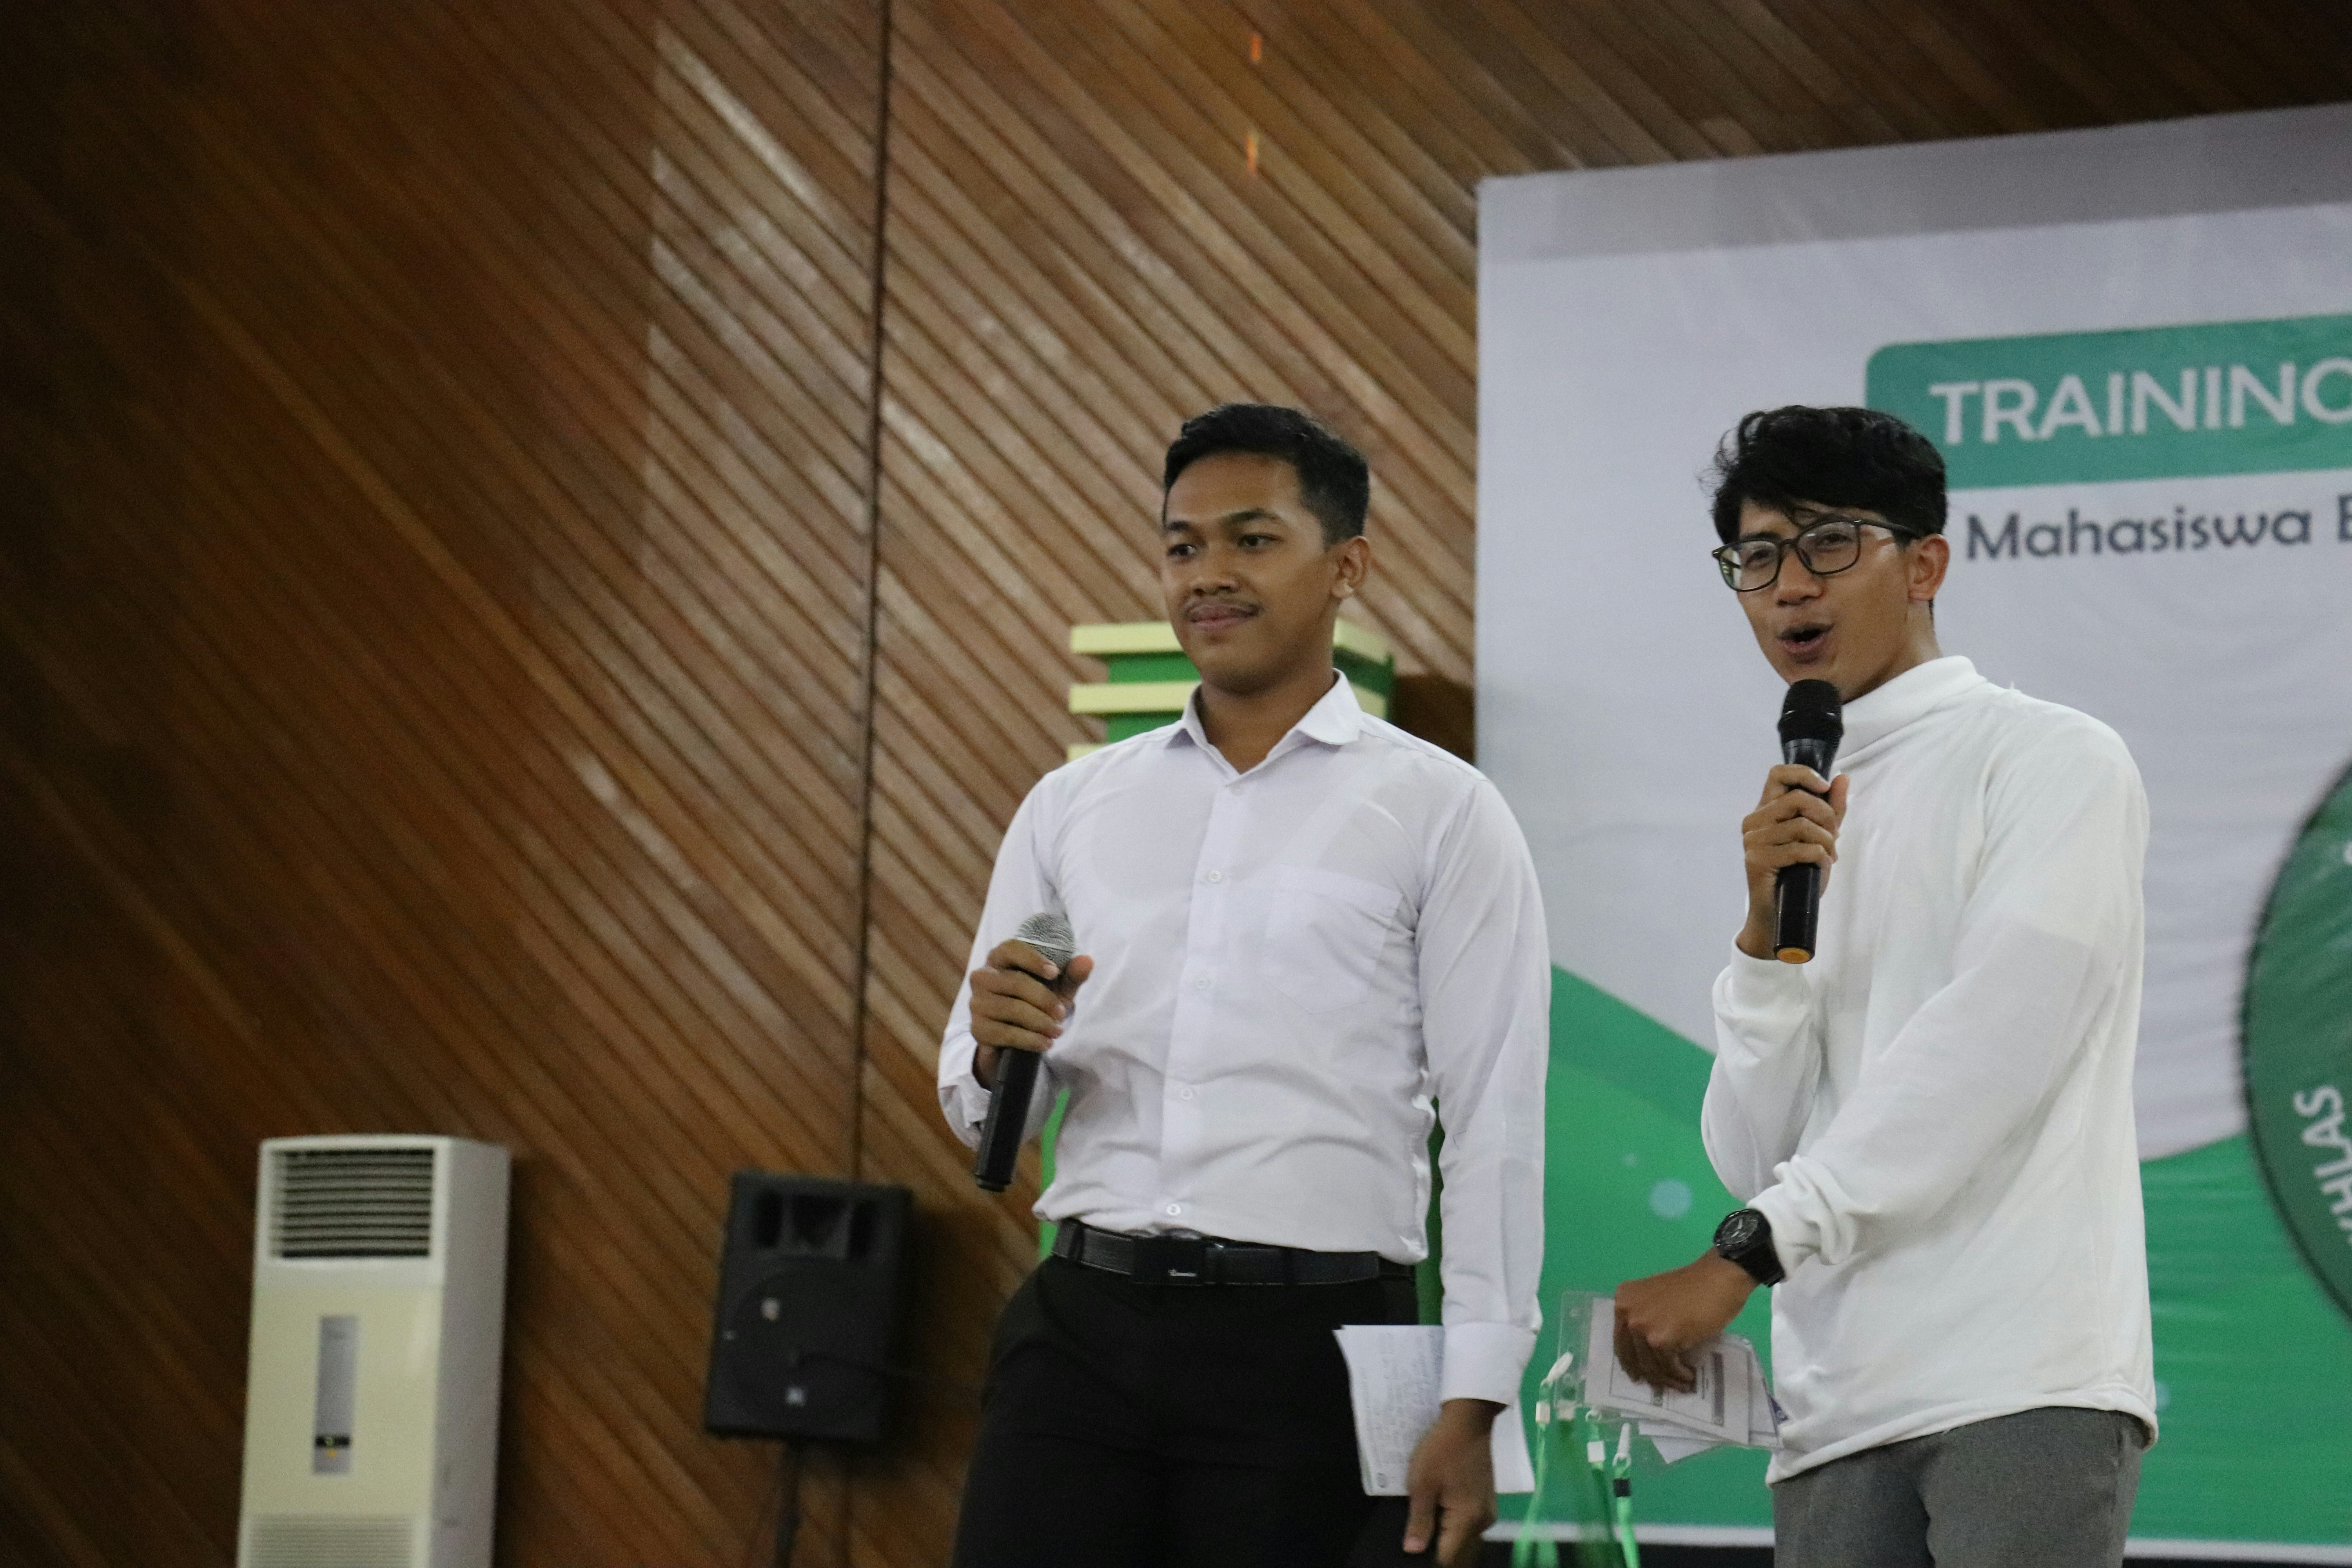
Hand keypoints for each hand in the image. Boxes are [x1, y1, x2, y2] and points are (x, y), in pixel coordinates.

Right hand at [966, 938, 1092, 1089]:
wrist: (1017, 1037)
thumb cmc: (1037, 1002)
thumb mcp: (1058, 989)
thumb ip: (1071, 975)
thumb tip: (1087, 961)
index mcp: (1000, 958)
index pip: (1011, 949)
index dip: (1032, 959)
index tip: (1055, 972)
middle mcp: (982, 977)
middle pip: (1015, 982)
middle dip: (1044, 999)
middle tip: (1062, 1014)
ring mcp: (976, 1003)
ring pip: (1011, 1008)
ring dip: (1039, 1022)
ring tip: (1057, 1031)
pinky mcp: (977, 1028)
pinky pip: (1004, 1033)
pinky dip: (1029, 1039)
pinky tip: (1045, 1043)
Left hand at [1403, 1398, 1498, 1563]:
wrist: (1468, 1421)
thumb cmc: (1441, 1450)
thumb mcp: (1422, 1484)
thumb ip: (1419, 1522)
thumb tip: (1413, 1551)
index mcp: (1468, 1520)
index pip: (1448, 1558)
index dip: (1428, 1560)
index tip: (1411, 1552)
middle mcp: (1483, 1522)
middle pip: (1461, 1555)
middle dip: (1439, 1554)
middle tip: (1415, 1540)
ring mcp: (1487, 1512)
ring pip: (1466, 1543)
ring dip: (1448, 1543)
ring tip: (1423, 1532)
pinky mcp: (1486, 1502)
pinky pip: (1470, 1528)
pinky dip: (1455, 1531)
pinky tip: (1437, 1521)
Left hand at [1613, 1251, 1755, 1393]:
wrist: (1718, 1279)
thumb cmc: (1694, 1287)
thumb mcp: (1656, 1300)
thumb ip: (1646, 1319)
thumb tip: (1647, 1354)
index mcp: (1623, 1299)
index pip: (1621, 1340)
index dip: (1630, 1361)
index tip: (1639, 1374)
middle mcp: (1626, 1312)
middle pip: (1632, 1356)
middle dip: (1647, 1374)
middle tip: (1659, 1385)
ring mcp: (1642, 1326)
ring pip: (1650, 1365)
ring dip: (1667, 1378)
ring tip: (1682, 1383)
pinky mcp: (1661, 1340)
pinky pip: (1668, 1366)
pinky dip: (1679, 1375)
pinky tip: (1689, 1376)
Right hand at [1736, 763, 1849, 959]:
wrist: (1781, 913)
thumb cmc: (1799, 874)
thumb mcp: (1820, 836)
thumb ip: (1831, 807)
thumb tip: (1842, 777)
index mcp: (1766, 810)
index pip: (1778, 773)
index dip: (1803, 774)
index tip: (1824, 787)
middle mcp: (1754, 821)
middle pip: (1798, 798)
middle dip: (1827, 816)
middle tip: (1834, 836)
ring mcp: (1753, 840)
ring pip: (1803, 825)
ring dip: (1826, 842)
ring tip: (1829, 856)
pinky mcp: (1757, 859)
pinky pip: (1800, 849)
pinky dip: (1820, 858)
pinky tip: (1820, 866)